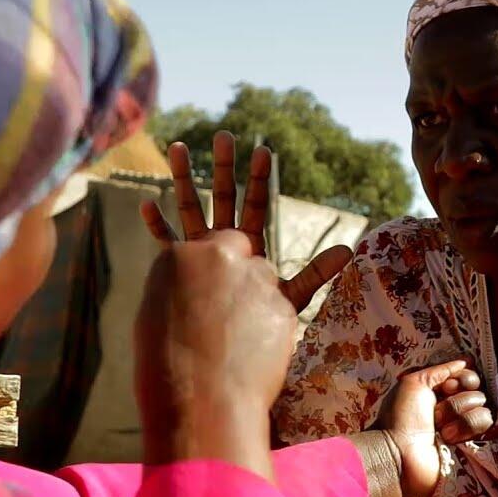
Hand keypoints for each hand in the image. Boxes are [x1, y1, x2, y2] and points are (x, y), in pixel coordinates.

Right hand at [134, 229, 299, 478]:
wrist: (201, 401)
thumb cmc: (165, 365)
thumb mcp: (157, 314)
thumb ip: (183, 288)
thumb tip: (196, 287)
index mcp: (182, 254)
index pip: (211, 245)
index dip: (215, 268)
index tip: (211, 290)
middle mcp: (224, 257)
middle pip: (243, 256)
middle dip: (240, 277)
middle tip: (227, 315)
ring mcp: (258, 280)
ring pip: (265, 280)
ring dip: (257, 300)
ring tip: (237, 341)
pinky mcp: (285, 305)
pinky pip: (280, 308)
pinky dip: (270, 327)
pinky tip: (253, 354)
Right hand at [140, 131, 350, 311]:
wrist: (227, 361)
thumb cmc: (261, 330)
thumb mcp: (292, 297)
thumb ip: (316, 273)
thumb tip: (350, 251)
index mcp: (251, 246)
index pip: (258, 204)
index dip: (262, 179)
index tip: (265, 151)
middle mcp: (225, 244)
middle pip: (225, 198)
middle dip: (225, 167)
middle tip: (225, 135)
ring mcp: (201, 254)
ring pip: (192, 210)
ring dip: (185, 180)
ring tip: (179, 147)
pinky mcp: (179, 270)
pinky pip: (167, 243)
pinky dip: (158, 226)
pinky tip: (147, 204)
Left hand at [381, 359, 492, 496]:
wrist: (399, 453)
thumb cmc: (401, 417)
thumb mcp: (414, 382)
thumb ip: (441, 370)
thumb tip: (467, 360)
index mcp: (440, 392)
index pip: (468, 376)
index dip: (461, 379)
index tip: (445, 388)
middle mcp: (455, 407)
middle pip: (477, 390)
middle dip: (455, 400)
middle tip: (436, 412)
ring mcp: (464, 426)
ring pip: (482, 406)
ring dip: (458, 415)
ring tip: (441, 429)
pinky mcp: (473, 443)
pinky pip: (485, 422)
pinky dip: (465, 427)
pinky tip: (448, 438)